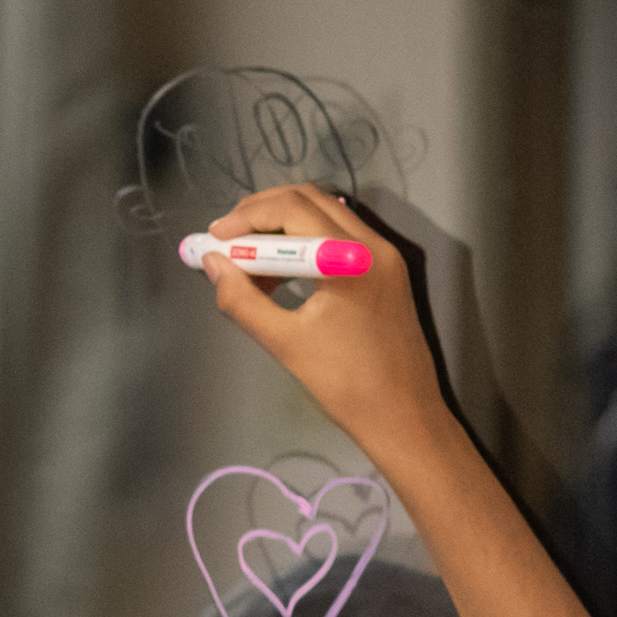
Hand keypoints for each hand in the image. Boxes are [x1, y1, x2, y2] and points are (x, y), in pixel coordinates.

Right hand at [197, 185, 448, 452]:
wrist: (403, 416)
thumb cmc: (346, 386)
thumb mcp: (284, 342)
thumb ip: (242, 300)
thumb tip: (213, 265)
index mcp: (350, 259)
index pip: (291, 210)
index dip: (245, 218)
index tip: (213, 238)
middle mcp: (373, 245)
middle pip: (308, 200)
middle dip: (261, 213)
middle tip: (225, 239)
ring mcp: (384, 255)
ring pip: (325, 214)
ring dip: (281, 227)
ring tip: (247, 261)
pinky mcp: (386, 270)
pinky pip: (338, 237)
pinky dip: (304, 243)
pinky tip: (279, 274)